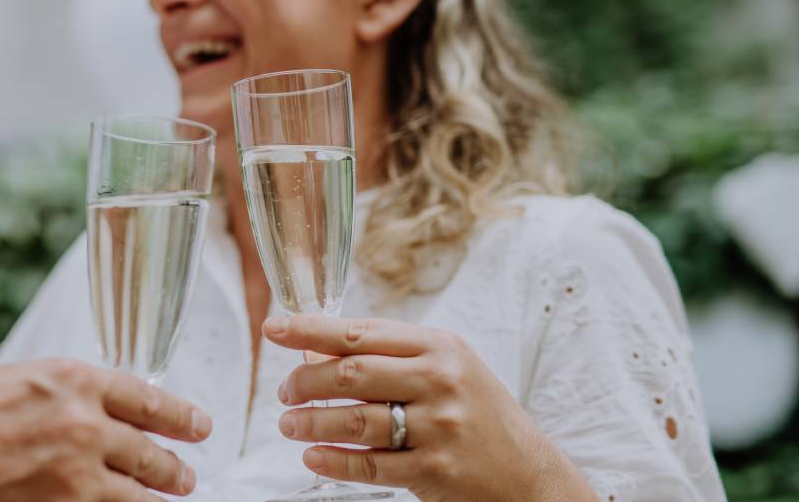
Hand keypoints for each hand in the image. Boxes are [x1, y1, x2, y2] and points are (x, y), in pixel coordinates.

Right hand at [0, 359, 211, 500]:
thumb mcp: (10, 381)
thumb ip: (58, 394)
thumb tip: (91, 410)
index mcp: (70, 380)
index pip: (147, 400)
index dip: (180, 417)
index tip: (198, 426)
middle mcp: (81, 426)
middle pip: (150, 454)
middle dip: (174, 468)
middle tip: (185, 475)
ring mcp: (71, 478)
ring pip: (137, 496)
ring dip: (153, 499)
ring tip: (165, 499)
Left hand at [264, 315, 595, 501]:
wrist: (528, 472)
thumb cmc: (476, 412)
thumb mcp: (443, 369)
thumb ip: (385, 356)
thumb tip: (314, 351)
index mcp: (438, 347)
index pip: (359, 332)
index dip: (308, 329)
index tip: (273, 328)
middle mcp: (440, 381)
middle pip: (352, 374)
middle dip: (305, 382)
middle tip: (284, 393)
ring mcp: (439, 427)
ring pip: (357, 421)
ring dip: (312, 423)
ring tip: (290, 425)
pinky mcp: (435, 469)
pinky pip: (371, 465)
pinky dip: (335, 461)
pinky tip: (313, 456)